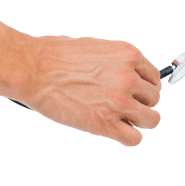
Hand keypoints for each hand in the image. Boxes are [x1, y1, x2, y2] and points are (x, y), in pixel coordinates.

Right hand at [27, 36, 161, 146]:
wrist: (31, 69)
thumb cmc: (52, 56)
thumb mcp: (94, 47)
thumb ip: (115, 62)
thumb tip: (123, 75)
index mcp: (128, 54)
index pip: (153, 76)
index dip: (141, 86)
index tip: (132, 92)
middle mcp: (129, 77)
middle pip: (153, 98)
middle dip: (139, 103)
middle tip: (119, 106)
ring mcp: (119, 102)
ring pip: (151, 120)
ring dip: (136, 121)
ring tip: (118, 120)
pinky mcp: (105, 124)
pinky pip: (134, 138)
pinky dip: (127, 137)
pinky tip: (115, 132)